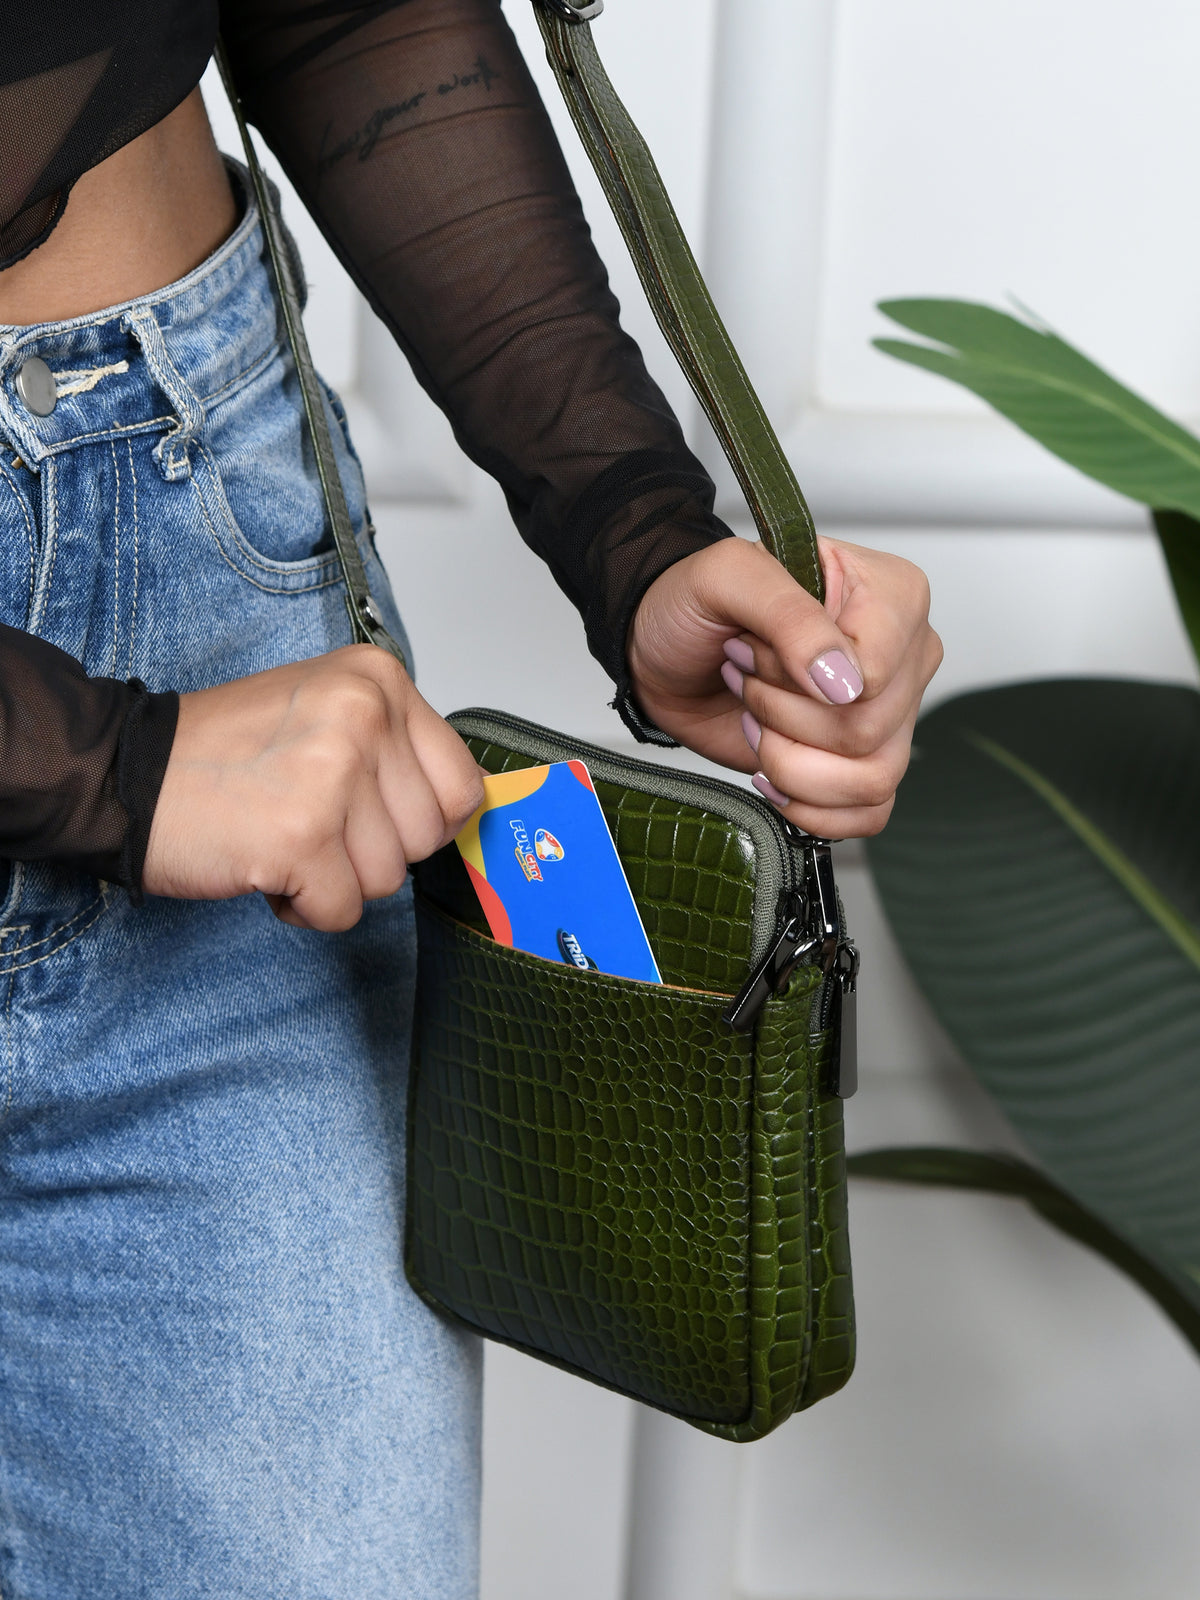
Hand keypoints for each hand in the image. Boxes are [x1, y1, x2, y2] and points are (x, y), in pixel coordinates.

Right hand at [143, 645, 483, 929]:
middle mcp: (364, 715)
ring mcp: (333, 774)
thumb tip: (458, 811)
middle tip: (307, 818)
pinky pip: (342, 911)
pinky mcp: (302, 835)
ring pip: (387, 879)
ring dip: (334, 878)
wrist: (122, 772)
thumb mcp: (328, 712)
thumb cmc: (222, 753)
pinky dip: (303, 906)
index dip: (419, 822)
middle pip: (426, 839)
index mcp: (378, 679)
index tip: (371, 815)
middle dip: (370, 852)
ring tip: (280, 834)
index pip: (462, 786)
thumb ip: (396, 749)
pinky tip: (263, 862)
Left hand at [627, 535, 941, 837]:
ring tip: (757, 721)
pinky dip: (809, 806)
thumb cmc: (697, 604)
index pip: (874, 674)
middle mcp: (904, 658)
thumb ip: (790, 616)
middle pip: (870, 730)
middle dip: (782, 716)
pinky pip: (869, 813)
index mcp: (893, 596)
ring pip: (873, 779)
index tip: (753, 647)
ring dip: (790, 762)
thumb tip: (843, 683)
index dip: (799, 678)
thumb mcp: (729, 577)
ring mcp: (888, 716)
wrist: (667, 652)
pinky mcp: (860, 763)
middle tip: (747, 679)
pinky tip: (770, 769)